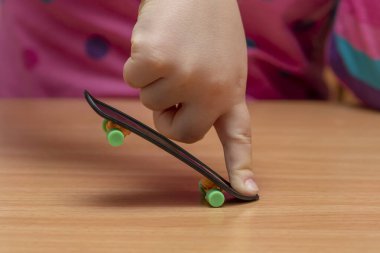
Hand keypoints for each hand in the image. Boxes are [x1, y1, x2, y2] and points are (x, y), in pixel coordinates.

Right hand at [124, 0, 258, 195]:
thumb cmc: (207, 23)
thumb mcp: (222, 61)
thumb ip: (206, 94)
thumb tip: (173, 119)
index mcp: (231, 91)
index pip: (239, 136)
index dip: (240, 167)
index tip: (247, 192)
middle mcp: (212, 91)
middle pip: (179, 133)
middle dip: (168, 115)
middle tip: (172, 85)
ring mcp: (185, 78)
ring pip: (150, 102)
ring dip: (153, 78)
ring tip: (170, 48)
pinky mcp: (157, 63)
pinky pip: (132, 79)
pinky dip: (136, 61)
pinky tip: (154, 38)